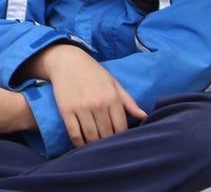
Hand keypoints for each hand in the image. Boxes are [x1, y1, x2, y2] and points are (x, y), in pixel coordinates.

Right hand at [27, 44, 146, 146]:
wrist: (66, 60)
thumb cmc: (93, 72)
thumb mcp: (114, 83)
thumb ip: (129, 101)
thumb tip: (144, 116)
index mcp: (113, 98)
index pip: (121, 128)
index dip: (120, 138)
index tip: (119, 143)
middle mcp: (99, 104)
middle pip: (106, 134)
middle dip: (107, 143)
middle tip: (107, 149)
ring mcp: (81, 107)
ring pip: (91, 136)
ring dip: (93, 145)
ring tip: (95, 149)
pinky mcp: (66, 109)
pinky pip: (74, 132)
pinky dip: (78, 143)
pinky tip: (81, 145)